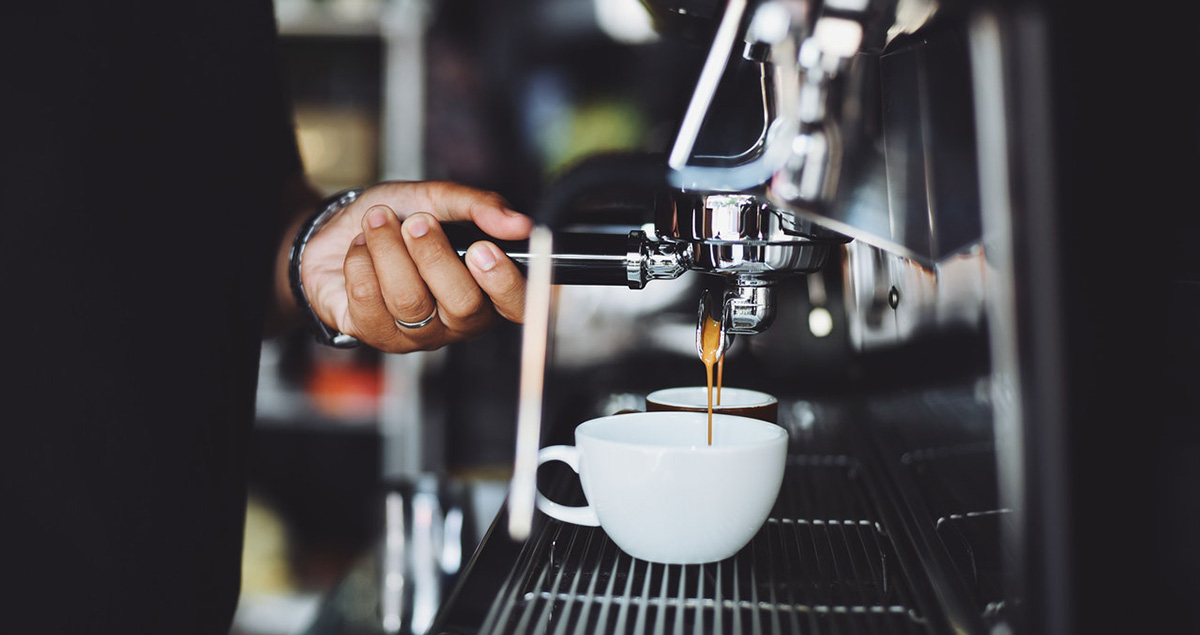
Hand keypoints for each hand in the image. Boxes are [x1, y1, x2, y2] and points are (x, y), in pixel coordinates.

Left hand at [300, 181, 531, 352]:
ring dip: (388, 249)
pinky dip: (360, 260)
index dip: (504, 283)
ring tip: (378, 222)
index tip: (482, 248)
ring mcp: (418, 333)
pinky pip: (369, 299)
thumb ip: (479, 207)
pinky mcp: (375, 335)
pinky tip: (360, 248)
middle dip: (434, 255)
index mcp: (487, 289)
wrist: (338, 229)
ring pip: (410, 300)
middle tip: (416, 222)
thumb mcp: (438, 198)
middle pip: (464, 305)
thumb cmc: (396, 218)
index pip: (518, 307)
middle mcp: (458, 320)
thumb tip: (518, 223)